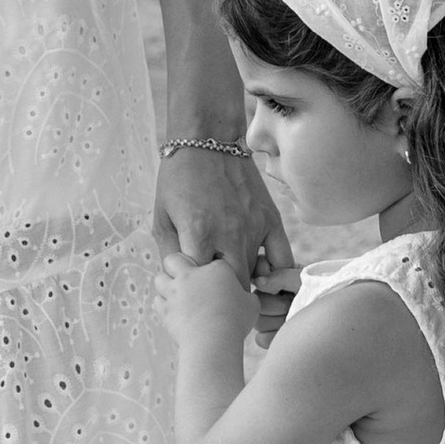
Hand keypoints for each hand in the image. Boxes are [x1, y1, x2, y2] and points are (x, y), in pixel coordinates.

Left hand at [156, 144, 294, 298]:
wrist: (207, 141)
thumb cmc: (178, 181)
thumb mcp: (162, 219)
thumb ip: (171, 256)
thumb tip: (179, 286)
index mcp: (198, 235)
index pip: (201, 286)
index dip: (196, 297)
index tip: (192, 299)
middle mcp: (229, 234)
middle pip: (232, 288)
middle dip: (222, 299)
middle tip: (215, 302)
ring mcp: (254, 228)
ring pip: (256, 277)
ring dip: (244, 286)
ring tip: (233, 289)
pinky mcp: (271, 220)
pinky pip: (282, 259)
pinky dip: (274, 274)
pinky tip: (262, 276)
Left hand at [157, 248, 257, 355]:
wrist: (214, 339)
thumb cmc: (236, 321)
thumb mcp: (252, 305)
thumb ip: (247, 296)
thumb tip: (247, 297)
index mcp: (216, 269)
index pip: (210, 259)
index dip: (210, 269)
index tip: (214, 280)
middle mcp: (192, 274)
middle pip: (174, 258)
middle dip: (177, 265)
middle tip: (186, 278)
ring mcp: (176, 290)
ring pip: (160, 277)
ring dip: (166, 285)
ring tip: (176, 295)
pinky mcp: (165, 308)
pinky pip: (157, 301)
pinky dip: (163, 305)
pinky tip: (174, 311)